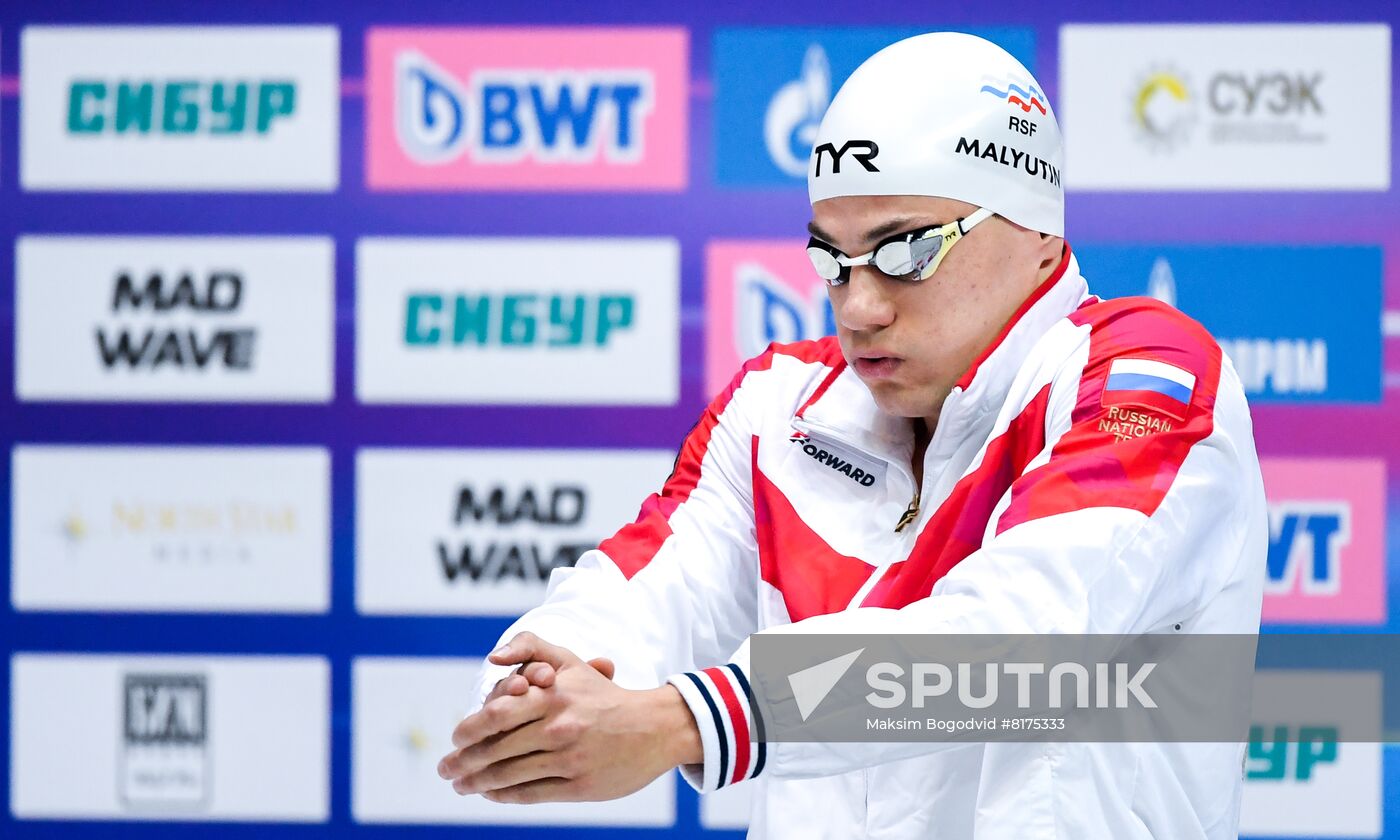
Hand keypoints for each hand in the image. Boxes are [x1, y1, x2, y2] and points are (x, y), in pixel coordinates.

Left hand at [438, 631, 700, 802]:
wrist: (654, 727)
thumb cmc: (603, 694)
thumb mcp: (571, 662)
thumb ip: (531, 648)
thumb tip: (494, 658)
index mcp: (553, 693)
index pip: (496, 713)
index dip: (469, 729)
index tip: (455, 738)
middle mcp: (559, 725)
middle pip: (496, 748)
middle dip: (463, 761)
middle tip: (446, 769)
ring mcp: (569, 757)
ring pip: (509, 774)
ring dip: (477, 782)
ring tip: (462, 785)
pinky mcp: (579, 785)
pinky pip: (530, 793)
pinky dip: (504, 795)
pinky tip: (491, 793)